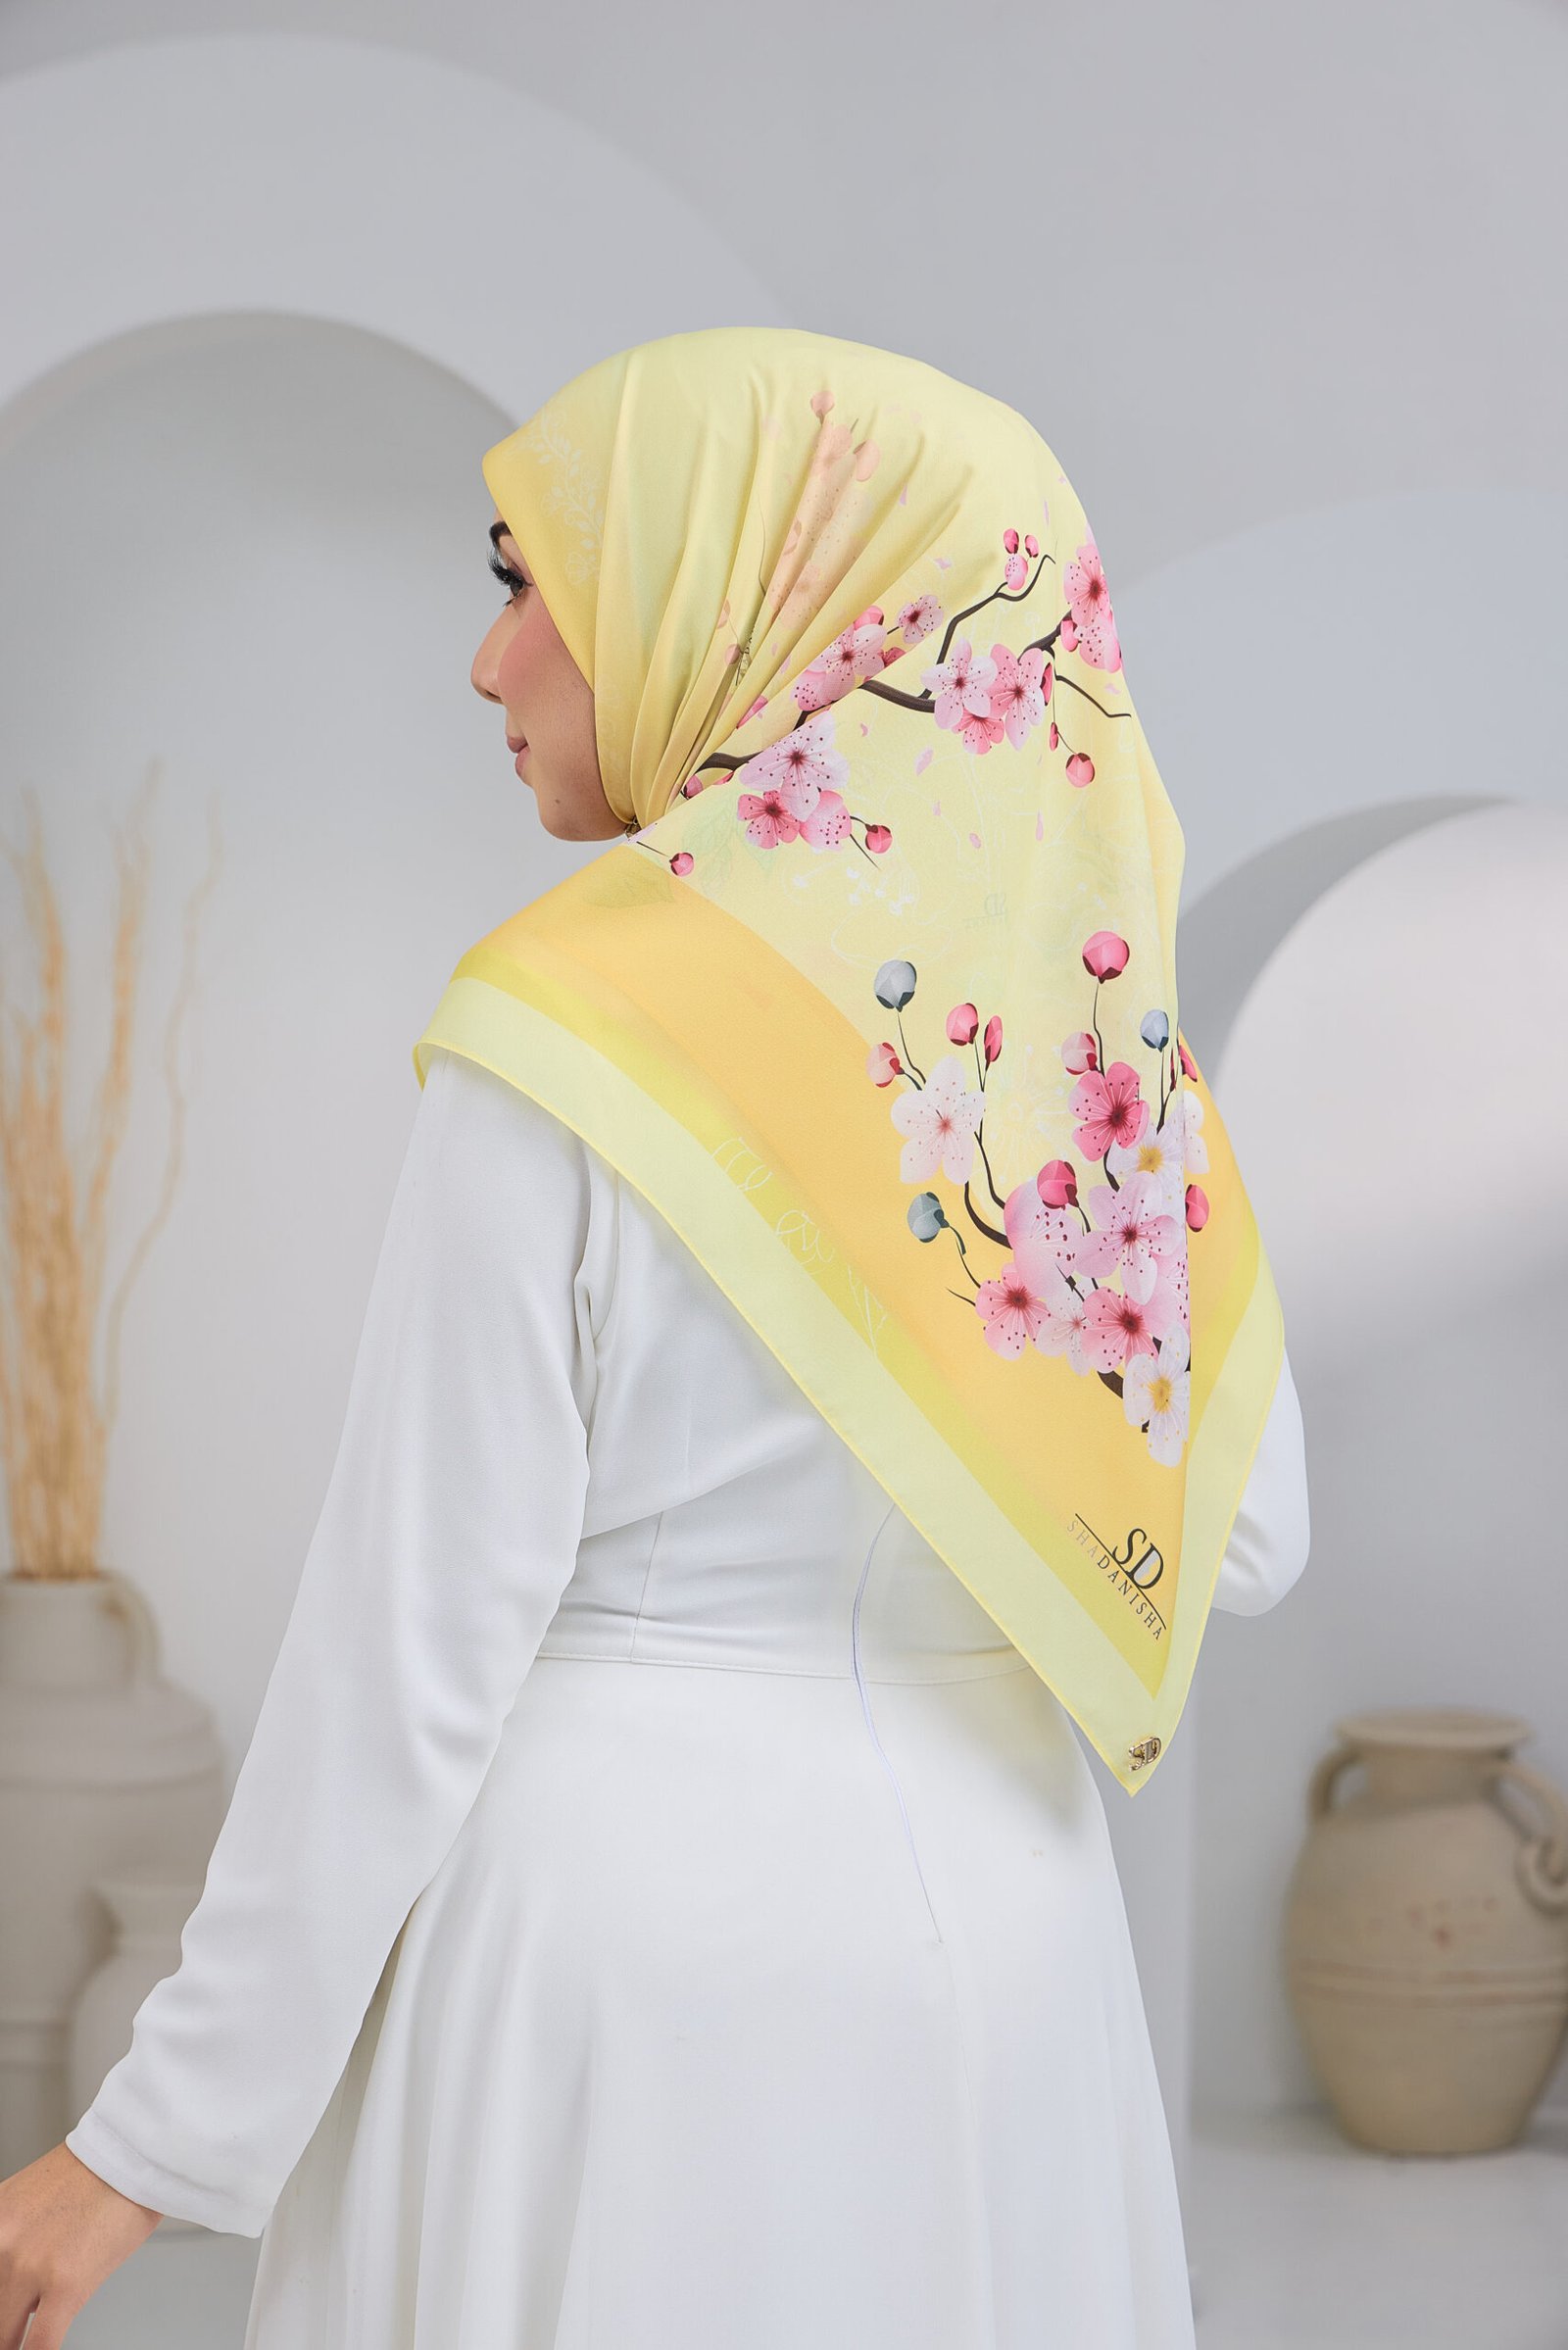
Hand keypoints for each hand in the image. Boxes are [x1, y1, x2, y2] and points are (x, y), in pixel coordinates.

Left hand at [0, 2141, 162, 2347]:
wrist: (136, 2152)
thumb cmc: (97, 2174)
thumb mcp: (30, 2201)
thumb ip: (13, 2244)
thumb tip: (15, 2292)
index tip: (5, 2317)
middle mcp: (2, 2243)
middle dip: (7, 2324)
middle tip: (16, 2329)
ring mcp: (30, 2265)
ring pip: (8, 2335)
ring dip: (19, 2340)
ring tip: (34, 2335)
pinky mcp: (65, 2284)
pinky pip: (41, 2344)